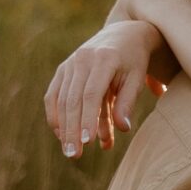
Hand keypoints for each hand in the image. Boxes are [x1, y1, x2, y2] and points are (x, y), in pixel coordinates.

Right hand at [44, 19, 163, 158]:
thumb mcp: (137, 78)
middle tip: (74, 155)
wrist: (123, 33)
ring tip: (69, 151)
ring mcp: (69, 63)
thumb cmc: (134, 60)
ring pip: (61, 100)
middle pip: (73, 100)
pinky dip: (55, 115)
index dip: (88, 119)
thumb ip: (128, 101)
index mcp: (104, 59)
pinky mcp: (63, 69)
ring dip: (63, 127)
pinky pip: (53, 94)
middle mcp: (82, 59)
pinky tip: (61, 134)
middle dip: (72, 130)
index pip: (91, 94)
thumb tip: (123, 128)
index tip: (87, 142)